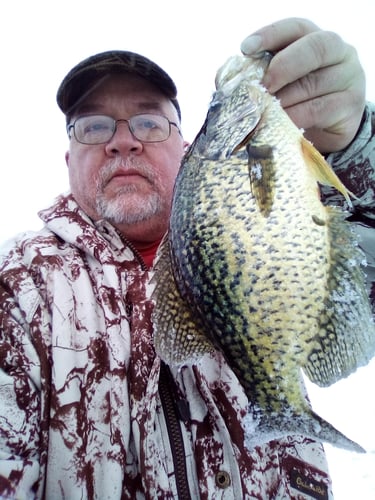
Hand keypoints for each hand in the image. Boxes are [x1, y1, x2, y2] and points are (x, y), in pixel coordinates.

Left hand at [241, 18, 365, 152]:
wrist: (328, 131)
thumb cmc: (299, 101)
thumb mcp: (282, 84)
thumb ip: (262, 76)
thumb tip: (230, 81)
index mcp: (315, 38)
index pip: (295, 27)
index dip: (270, 35)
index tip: (246, 48)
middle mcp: (337, 51)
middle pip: (313, 48)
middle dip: (283, 66)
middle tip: (263, 86)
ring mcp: (348, 76)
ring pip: (313, 83)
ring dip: (284, 99)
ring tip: (266, 111)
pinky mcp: (349, 104)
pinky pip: (318, 108)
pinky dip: (296, 116)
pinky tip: (282, 123)